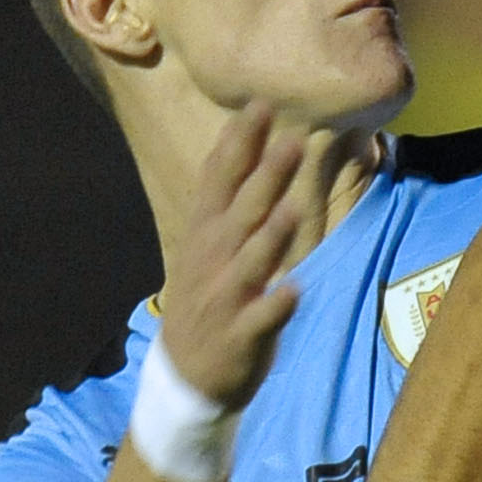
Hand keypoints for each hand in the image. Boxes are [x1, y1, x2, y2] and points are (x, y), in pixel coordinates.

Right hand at [157, 102, 324, 407]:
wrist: (188, 376)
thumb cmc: (211, 301)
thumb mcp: (210, 249)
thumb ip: (232, 205)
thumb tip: (253, 151)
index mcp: (206, 235)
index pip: (220, 179)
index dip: (239, 143)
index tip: (261, 105)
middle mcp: (212, 260)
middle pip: (242, 211)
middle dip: (266, 176)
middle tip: (293, 139)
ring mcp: (225, 298)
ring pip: (250, 262)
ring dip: (269, 236)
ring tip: (289, 208)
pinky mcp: (240, 335)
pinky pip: (261, 318)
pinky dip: (276, 305)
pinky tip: (293, 290)